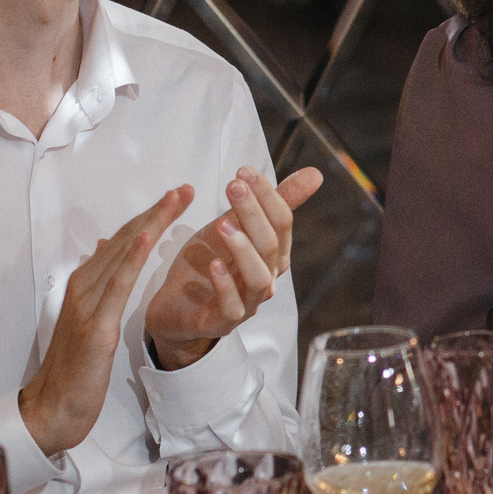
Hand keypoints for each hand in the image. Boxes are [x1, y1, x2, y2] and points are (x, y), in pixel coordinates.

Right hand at [21, 187, 194, 455]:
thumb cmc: (74, 367)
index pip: (123, 241)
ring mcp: (87, 304)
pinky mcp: (95, 326)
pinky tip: (150, 237)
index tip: (178, 196)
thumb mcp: (90, 318)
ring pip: (122, 253)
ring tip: (175, 199)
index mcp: (86, 284)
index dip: (150, 216)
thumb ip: (100, 282)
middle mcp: (84, 286)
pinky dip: (132, 257)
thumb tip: (110, 247)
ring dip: (151, 222)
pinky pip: (117, 285)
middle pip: (125, 239)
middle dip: (157, 211)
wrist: (53, 408)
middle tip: (185, 188)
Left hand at [147, 167, 323, 368]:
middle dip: (253, 213)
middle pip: (271, 245)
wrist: (177, 306)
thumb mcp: (235, 225)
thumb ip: (269, 202)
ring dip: (243, 249)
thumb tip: (315, 174)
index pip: (282, 222)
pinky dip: (225, 286)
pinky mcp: (223, 322)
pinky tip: (214, 264)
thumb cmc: (211, 262)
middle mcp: (267, 278)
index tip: (243, 171)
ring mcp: (248, 303)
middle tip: (233, 187)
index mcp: (274, 255)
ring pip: (259, 278)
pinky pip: (232, 308)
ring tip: (223, 224)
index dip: (267, 195)